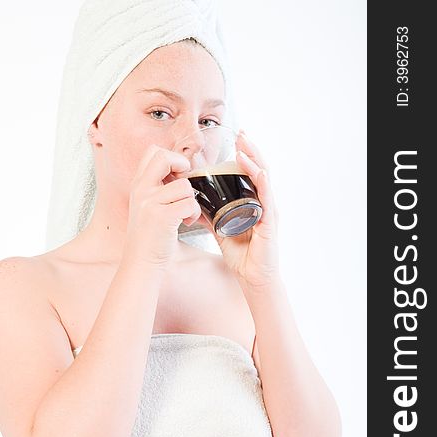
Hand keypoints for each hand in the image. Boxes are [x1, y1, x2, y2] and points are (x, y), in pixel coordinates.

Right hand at [125, 145, 201, 269]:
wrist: (141, 263)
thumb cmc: (149, 237)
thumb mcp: (146, 206)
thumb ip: (158, 187)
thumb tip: (182, 172)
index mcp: (138, 185)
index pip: (153, 152)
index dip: (172, 158)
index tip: (178, 175)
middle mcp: (141, 190)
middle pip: (164, 157)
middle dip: (182, 167)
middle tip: (183, 187)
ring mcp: (150, 203)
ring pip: (184, 185)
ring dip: (191, 200)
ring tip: (184, 214)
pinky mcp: (162, 217)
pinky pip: (189, 204)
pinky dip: (193, 214)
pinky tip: (185, 223)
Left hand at [209, 130, 280, 288]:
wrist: (252, 277)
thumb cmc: (242, 255)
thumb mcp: (221, 230)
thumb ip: (210, 216)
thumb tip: (193, 203)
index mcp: (254, 203)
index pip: (251, 173)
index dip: (245, 155)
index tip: (235, 139)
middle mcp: (264, 203)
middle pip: (260, 169)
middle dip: (250, 150)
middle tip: (241, 133)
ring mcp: (269, 211)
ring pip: (265, 179)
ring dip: (255, 160)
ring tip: (244, 145)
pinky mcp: (270, 223)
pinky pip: (267, 198)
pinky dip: (262, 182)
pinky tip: (257, 171)